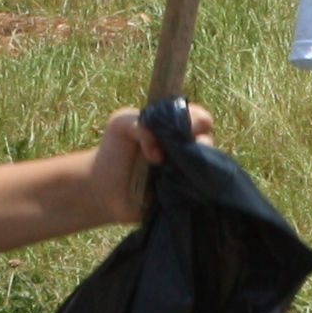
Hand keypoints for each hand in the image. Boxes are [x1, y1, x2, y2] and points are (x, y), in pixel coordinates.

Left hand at [87, 102, 212, 222]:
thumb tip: (161, 151)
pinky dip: (188, 189)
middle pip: (208, 141)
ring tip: (169, 172)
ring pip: (207, 167)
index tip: (176, 132)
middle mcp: (185, 147)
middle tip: (172, 155)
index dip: (194, 122)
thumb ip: (142, 124)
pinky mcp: (185, 194)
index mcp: (175, 126)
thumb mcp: (121, 124)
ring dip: (190, 169)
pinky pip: (199, 191)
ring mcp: (187, 171)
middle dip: (195, 145)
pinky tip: (172, 188)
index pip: (200, 118)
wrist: (103, 188)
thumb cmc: (113, 151)